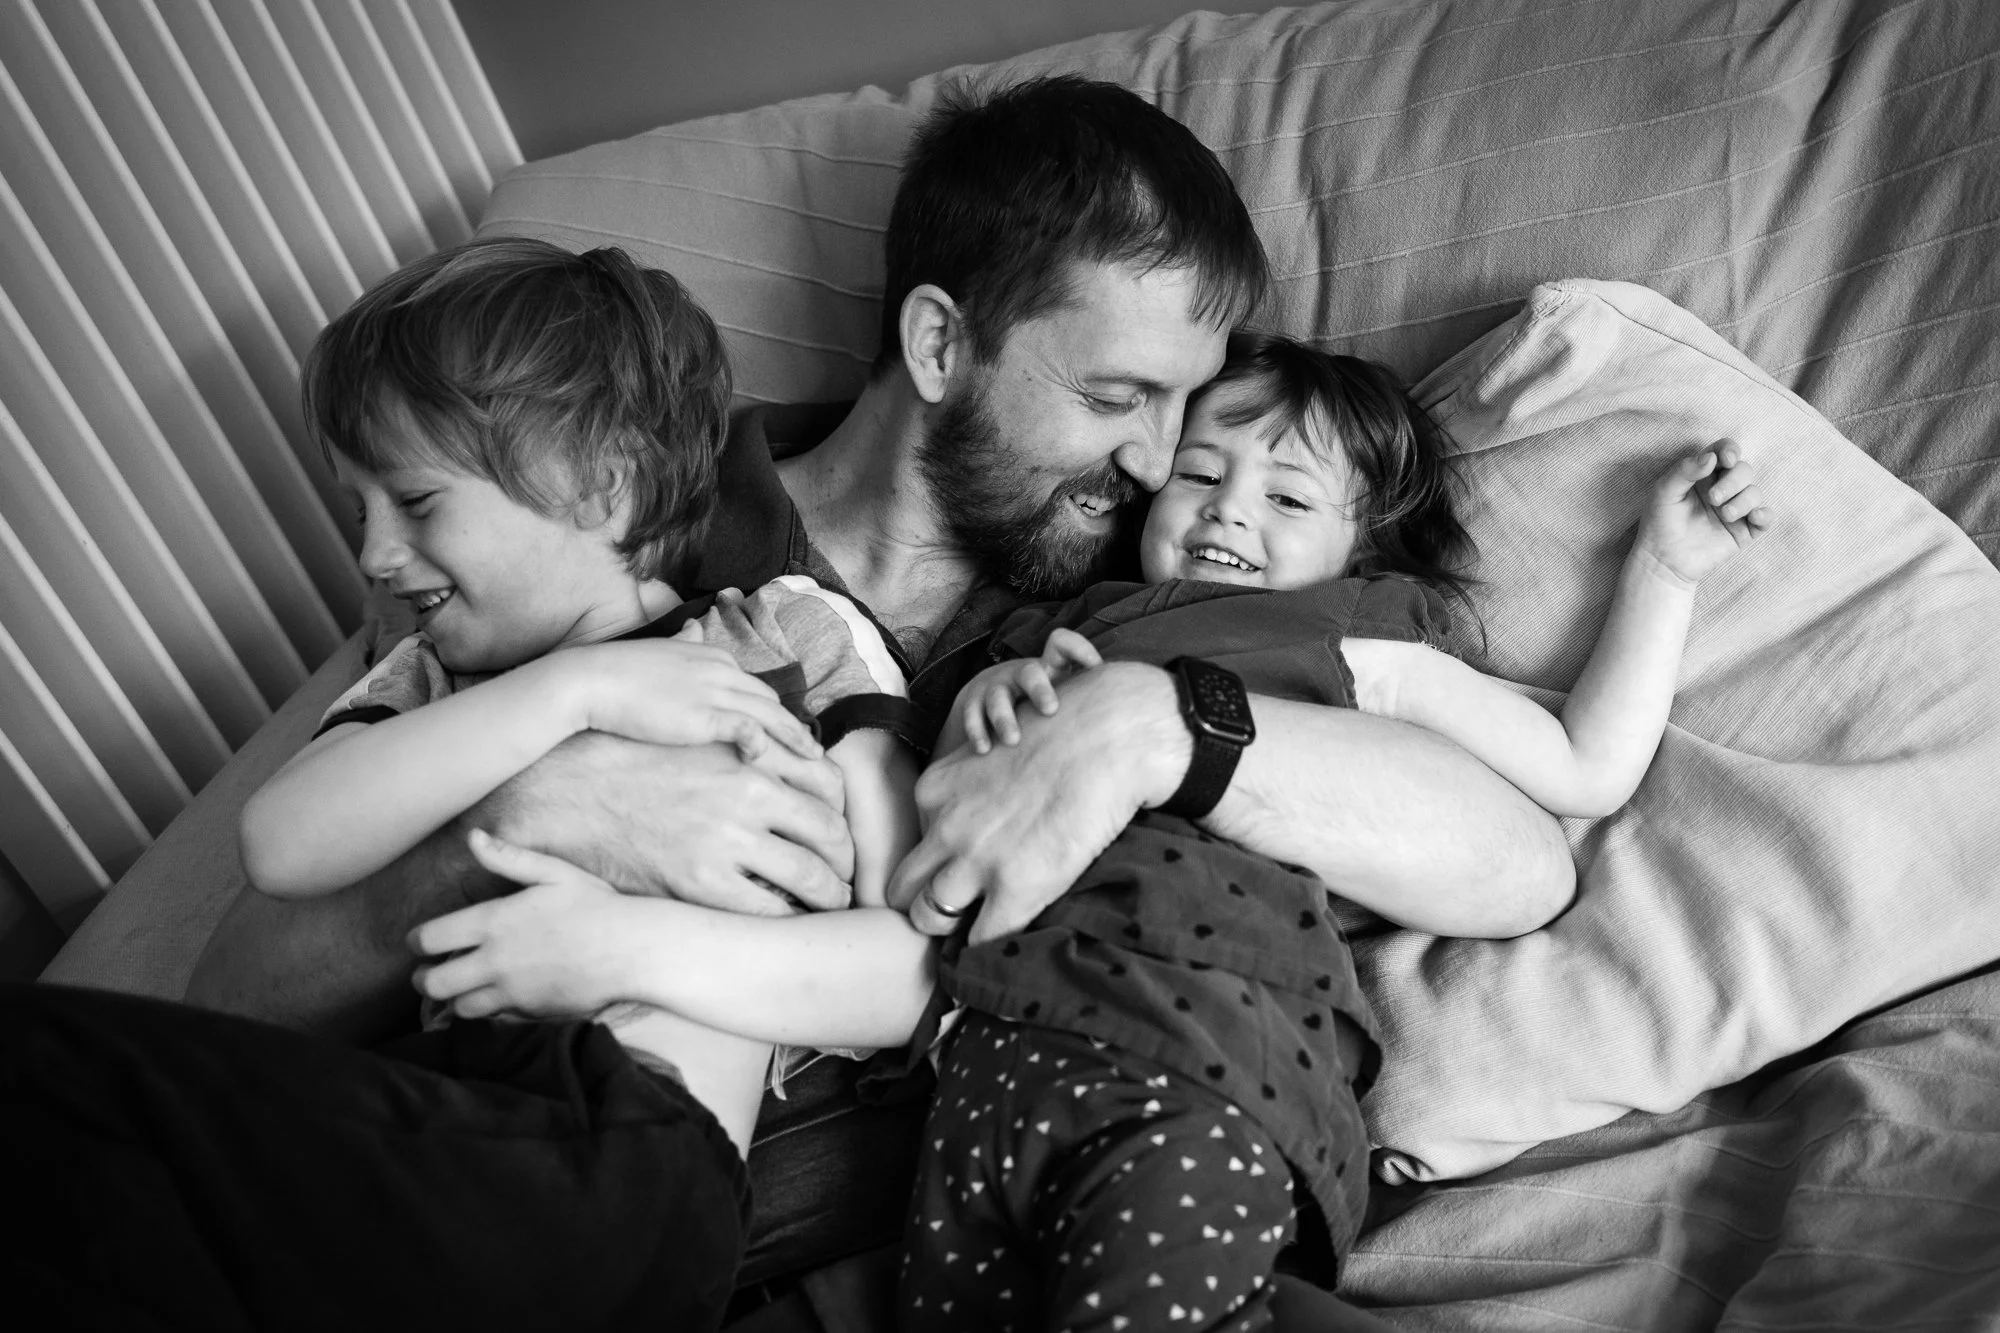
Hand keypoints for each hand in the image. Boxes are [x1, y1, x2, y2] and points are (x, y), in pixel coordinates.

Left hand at [410, 830, 632, 1020]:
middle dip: (424, 979)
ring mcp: (513, 991)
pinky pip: (494, 1020)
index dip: (417, 941)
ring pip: (460, 1008)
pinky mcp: (531, 1012)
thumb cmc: (595, 906)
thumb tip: (473, 837)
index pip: (431, 938)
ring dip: (455, 999)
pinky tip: (497, 998)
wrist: (631, 950)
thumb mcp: (553, 872)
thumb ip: (508, 858)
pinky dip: (487, 1012)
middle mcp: (496, 960)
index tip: (421, 942)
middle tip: (429, 974)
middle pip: (434, 983)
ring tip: (462, 989)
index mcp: (495, 922)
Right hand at [479, 732, 853, 913]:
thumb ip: (745, 744)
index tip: (839, 834)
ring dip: (829, 897)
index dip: (843, 816)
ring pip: (812, 878)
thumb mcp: (695, 737)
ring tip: (827, 906)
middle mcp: (747, 794)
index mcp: (749, 756)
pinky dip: (787, 921)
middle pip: (832, 835)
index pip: (830, 786)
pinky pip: (769, 911)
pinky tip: (785, 922)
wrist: (566, 795)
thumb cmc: (630, 762)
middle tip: (844, 880)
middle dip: (845, 863)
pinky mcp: (701, 883)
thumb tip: (787, 750)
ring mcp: (725, 840)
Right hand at [569, 630, 820, 762]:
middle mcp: (722, 671)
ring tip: (815, 762)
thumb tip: (693, 627)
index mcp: (712, 657)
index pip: (756, 686)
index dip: (775, 710)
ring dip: (796, 740)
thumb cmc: (616, 673)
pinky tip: (768, 762)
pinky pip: (749, 731)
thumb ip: (682, 643)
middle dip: (795, 726)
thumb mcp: (658, 651)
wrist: (588, 682)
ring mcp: (715, 692)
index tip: (791, 730)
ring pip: (771, 716)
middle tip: (816, 750)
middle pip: (771, 701)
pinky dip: (763, 745)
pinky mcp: (704, 716)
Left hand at [892, 661, 1186, 942]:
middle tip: (958, 913)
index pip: (913, 848)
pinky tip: (1009, 941)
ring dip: (952, 930)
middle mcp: (943, 828)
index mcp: (934, 791)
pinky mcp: (1015, 890)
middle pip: (903, 889)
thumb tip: (982, 823)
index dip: (935, 868)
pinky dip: (991, 948)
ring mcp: (976, 862)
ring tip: (979, 931)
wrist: (1109, 736)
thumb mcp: (992, 752)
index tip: (957, 877)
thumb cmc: (1064, 734)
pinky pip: (983, 941)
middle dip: (926, 905)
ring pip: (929, 919)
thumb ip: (971, 790)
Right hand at [957, 628, 1104, 752]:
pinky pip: (972, 714)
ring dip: (1005, 717)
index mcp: (1051, 669)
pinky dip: (977, 730)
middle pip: (1032, 671)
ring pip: (999, 696)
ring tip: (1013, 740)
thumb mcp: (1072, 701)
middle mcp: (1024, 676)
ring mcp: (997, 690)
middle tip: (1051, 710)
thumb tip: (1148, 734)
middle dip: (1040, 689)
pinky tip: (985, 749)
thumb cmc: (1048, 710)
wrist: (993, 705)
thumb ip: (1098, 706)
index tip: (1095, 669)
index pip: (1063, 643)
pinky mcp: (973, 704)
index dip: (1079, 649)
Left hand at [1635, 439, 1772, 585]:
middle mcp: (1722, 489)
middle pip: (1744, 470)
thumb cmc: (1659, 523)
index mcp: (1703, 475)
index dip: (1730, 450)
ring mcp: (1735, 510)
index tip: (1726, 460)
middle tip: (1713, 499)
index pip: (1725, 452)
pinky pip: (1766, 518)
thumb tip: (1711, 456)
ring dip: (1743, 501)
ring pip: (1755, 493)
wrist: (1662, 561)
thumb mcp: (1663, 492)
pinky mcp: (1744, 531)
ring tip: (1724, 514)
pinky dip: (1765, 515)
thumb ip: (1684, 471)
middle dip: (1733, 481)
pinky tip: (1754, 517)